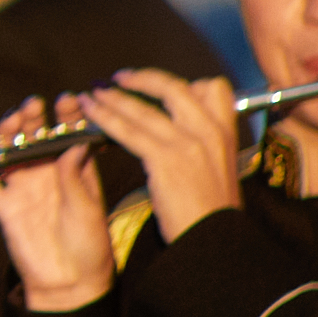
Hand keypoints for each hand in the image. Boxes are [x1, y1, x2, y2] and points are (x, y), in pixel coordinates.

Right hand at [0, 97, 116, 307]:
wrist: (70, 283)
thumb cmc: (90, 246)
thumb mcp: (88, 210)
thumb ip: (74, 178)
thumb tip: (72, 144)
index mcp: (74, 171)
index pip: (69, 135)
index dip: (67, 115)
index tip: (67, 100)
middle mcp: (47, 175)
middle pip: (34, 138)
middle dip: (32, 119)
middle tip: (32, 107)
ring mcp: (24, 190)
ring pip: (8, 154)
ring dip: (5, 137)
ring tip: (9, 125)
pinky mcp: (5, 208)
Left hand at [72, 69, 245, 241]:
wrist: (212, 238)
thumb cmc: (210, 210)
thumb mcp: (219, 168)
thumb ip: (202, 144)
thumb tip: (180, 131)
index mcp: (226, 132)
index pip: (213, 88)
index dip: (182, 82)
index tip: (157, 84)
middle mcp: (209, 132)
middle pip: (174, 88)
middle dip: (142, 79)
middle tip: (119, 79)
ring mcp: (188, 144)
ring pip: (145, 111)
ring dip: (113, 99)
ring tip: (91, 95)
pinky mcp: (166, 160)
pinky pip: (130, 132)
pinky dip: (106, 120)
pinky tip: (92, 116)